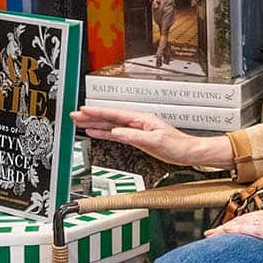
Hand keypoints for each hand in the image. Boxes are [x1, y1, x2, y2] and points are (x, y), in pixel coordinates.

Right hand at [70, 105, 231, 168]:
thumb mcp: (154, 140)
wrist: (188, 152)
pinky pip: (116, 133)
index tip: (84, 110)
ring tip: (80, 123)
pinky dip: (104, 133)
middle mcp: (137, 122)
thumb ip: (134, 135)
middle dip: (91, 116)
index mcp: (142, 119)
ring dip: (95, 124)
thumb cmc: (177, 145)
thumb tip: (117, 132)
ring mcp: (136, 129)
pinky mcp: (137, 138)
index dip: (98, 112)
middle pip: (109, 117)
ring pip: (111, 125)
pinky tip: (95, 132)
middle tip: (75, 116)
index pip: (115, 114)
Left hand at [206, 210, 262, 262]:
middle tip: (209, 234)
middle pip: (244, 219)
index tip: (219, 230)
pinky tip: (228, 233)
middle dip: (225, 227)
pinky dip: (239, 231)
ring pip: (245, 223)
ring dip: (227, 230)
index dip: (233, 224)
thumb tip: (259, 243)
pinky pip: (254, 230)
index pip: (250, 218)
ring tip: (212, 236)